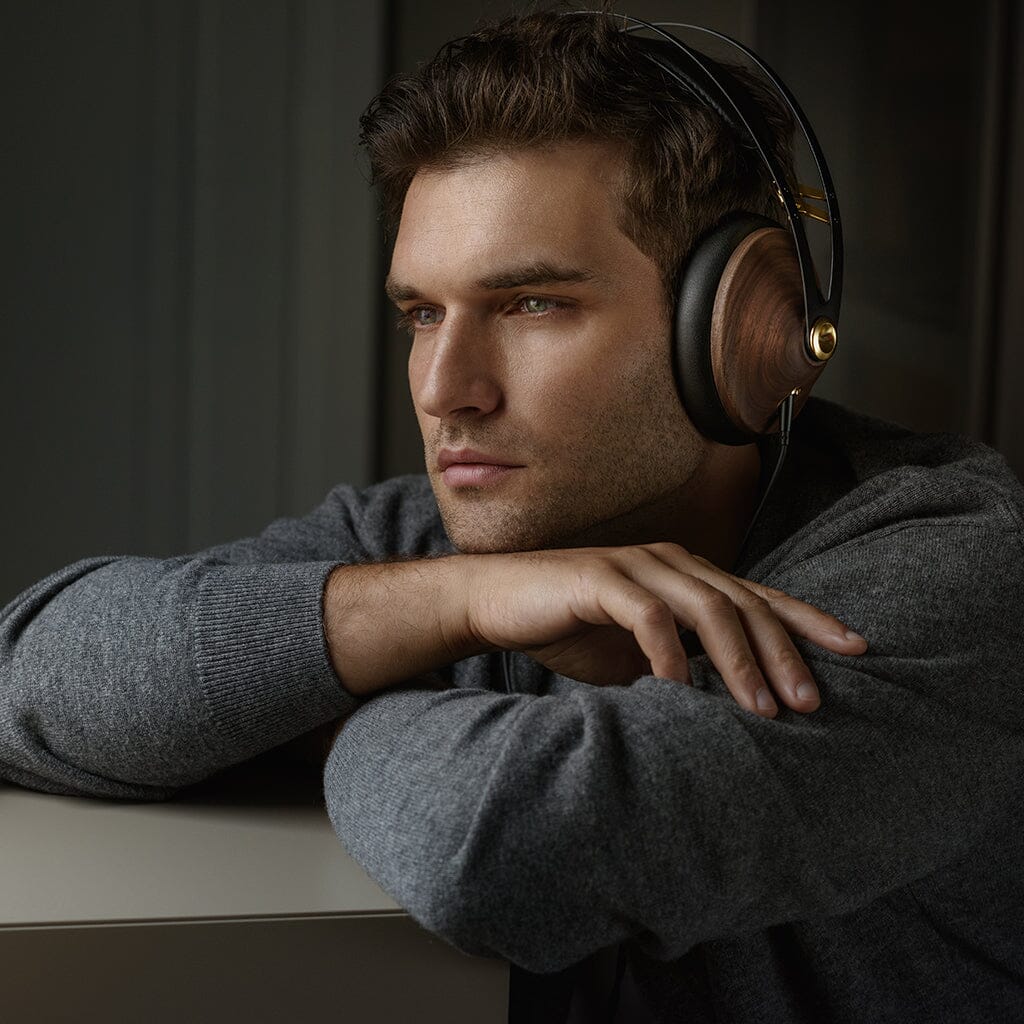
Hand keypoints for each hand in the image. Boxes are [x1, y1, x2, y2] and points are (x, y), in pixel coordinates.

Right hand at [463, 543, 866, 716]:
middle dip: (784, 653)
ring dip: (740, 659)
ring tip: (762, 708)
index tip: (855, 649)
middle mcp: (672, 563)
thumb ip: (681, 667)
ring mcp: (638, 567)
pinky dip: (670, 656)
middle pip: (745, 603)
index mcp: (687, 577)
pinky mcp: (601, 579)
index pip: (759, 596)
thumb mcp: (639, 655)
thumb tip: (726, 709)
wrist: (500, 602)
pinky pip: (648, 617)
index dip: (808, 621)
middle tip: (811, 702)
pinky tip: (682, 693)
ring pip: (707, 606)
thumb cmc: (571, 628)